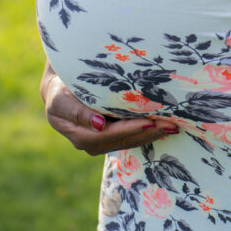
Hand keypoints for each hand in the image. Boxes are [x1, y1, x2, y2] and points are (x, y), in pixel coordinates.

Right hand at [40, 60, 177, 154]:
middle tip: (168, 124)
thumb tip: (100, 125)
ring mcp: (98, 142)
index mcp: (76, 133)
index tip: (148, 122)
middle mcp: (87, 143)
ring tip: (172, 127)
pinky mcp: (107, 138)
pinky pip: (128, 138)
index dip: (128, 129)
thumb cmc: (60, 87)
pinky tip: (162, 128)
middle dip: (146, 132)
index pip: (106, 134)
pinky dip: (146, 133)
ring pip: (127, 141)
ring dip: (150, 134)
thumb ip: (77, 111)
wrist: (58, 90)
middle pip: (121, 140)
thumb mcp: (62, 97)